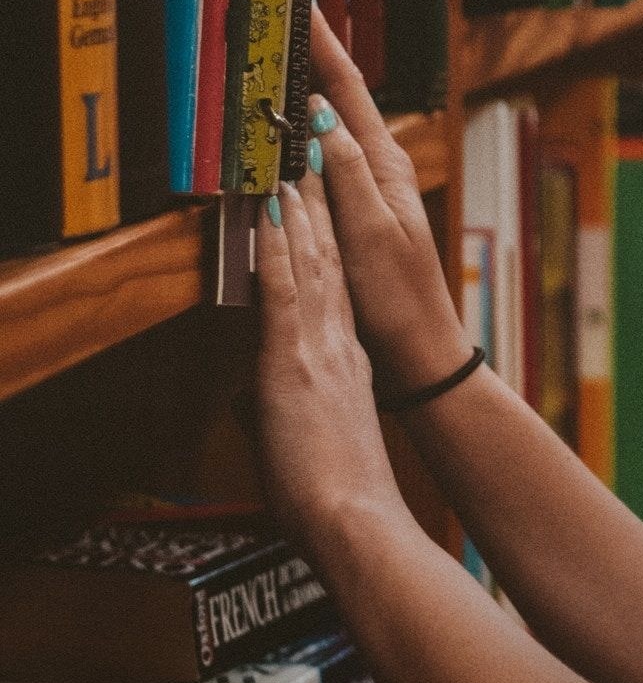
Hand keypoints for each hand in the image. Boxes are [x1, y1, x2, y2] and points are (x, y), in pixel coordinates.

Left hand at [252, 172, 409, 561]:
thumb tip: (247, 407)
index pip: (334, 292)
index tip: (319, 207)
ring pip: (311, 262)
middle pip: (329, 263)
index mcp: (347, 367)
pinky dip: (279, 245)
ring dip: (302, 210)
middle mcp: (339, 346)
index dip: (328, 245)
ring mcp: (319, 348)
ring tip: (296, 165)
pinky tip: (273, 211)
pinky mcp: (294, 358)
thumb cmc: (336, 501)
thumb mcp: (303, 445)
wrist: (354, 520)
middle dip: (319, 209)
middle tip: (313, 161)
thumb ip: (273, 415)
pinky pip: (286, 287)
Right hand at [305, 11, 471, 393]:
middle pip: (339, 96)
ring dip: (305, 86)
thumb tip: (320, 116)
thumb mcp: (370, 232)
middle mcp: (379, 166)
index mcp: (386, 163)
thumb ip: (346, 174)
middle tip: (279, 12)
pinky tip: (283, 127)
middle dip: (311, 51)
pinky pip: (321, 157)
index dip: (322, 42)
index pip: (348, 88)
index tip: (301, 0)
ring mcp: (367, 187)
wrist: (418, 351)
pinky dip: (301, 132)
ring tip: (276, 51)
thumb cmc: (398, 298)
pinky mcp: (353, 210)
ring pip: (328, 123)